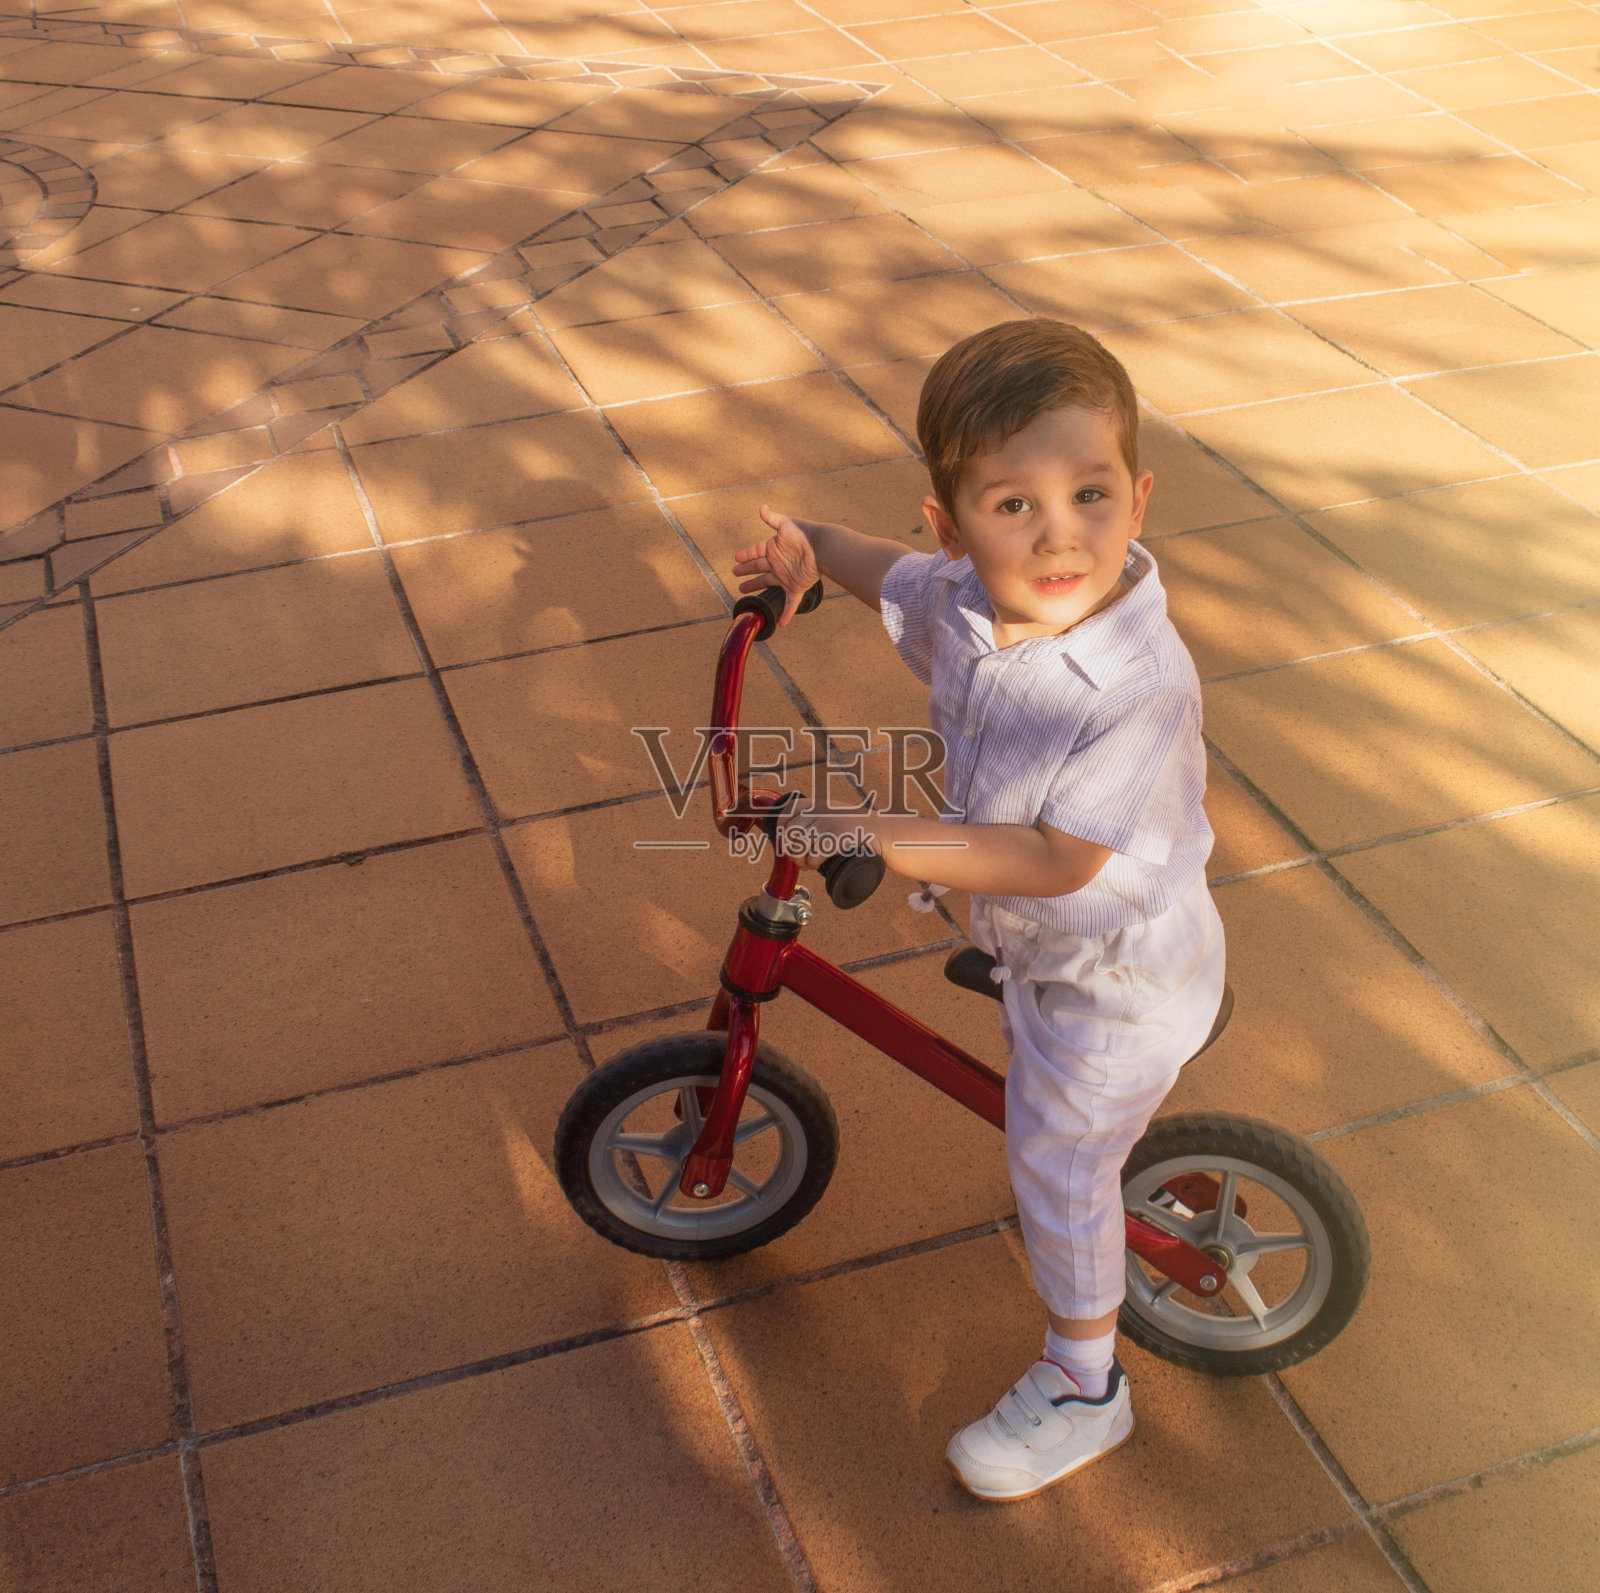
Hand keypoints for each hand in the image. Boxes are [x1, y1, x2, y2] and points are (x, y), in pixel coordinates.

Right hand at [732, 506, 820, 627]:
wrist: (824, 548)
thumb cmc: (806, 534)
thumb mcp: (787, 525)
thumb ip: (773, 519)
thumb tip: (762, 507)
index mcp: (774, 548)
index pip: (756, 551)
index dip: (746, 555)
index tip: (736, 558)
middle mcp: (778, 562)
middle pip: (758, 567)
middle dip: (747, 570)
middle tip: (735, 574)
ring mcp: (786, 575)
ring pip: (767, 583)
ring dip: (756, 587)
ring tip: (743, 591)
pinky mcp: (796, 587)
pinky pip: (790, 602)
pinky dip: (786, 613)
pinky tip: (781, 623)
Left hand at [775, 805, 875, 871]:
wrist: (885, 833)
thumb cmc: (859, 829)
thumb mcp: (835, 813)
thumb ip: (815, 818)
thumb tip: (790, 836)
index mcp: (818, 804)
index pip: (787, 812)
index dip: (781, 829)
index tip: (786, 841)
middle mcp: (821, 811)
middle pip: (789, 833)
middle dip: (790, 850)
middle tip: (799, 859)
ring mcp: (829, 824)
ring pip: (799, 846)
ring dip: (800, 860)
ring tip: (808, 864)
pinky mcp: (838, 838)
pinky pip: (814, 855)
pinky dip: (812, 864)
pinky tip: (817, 865)